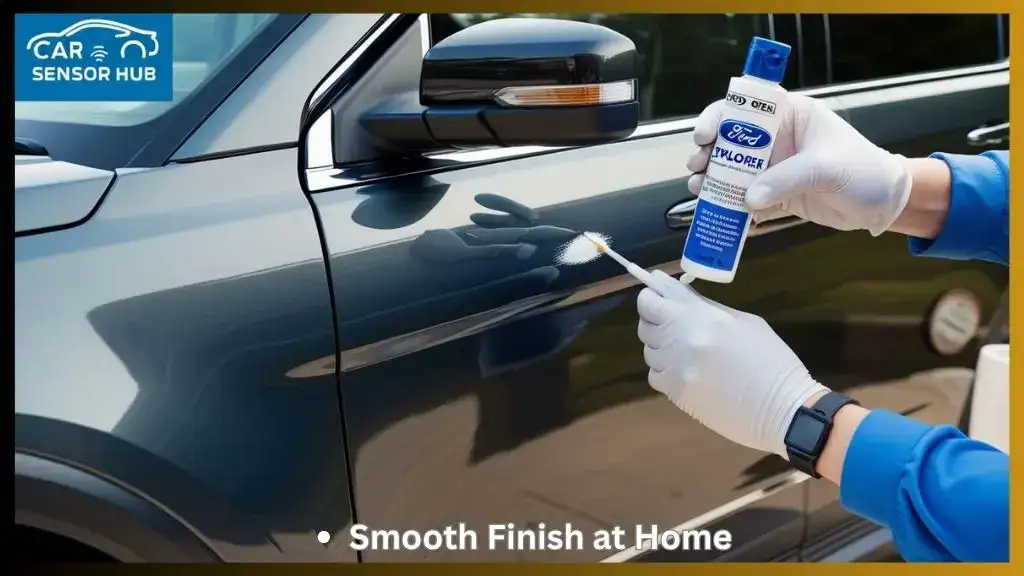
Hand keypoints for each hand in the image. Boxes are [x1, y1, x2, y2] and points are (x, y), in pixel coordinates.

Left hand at [637, 270, 828, 457]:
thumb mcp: (745, 322)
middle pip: (646, 321)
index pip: (659, 296)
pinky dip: (665, 371)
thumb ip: (708, 309)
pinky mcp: (675, 392)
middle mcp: (683, 338)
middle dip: (654, 317)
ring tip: (685, 350)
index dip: (653, 291)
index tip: (653, 289)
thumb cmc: (772, 361)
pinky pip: (655, 375)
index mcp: (703, 316)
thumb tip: (682, 299)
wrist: (783, 407)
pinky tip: (686, 371)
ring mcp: (676, 367)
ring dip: (661, 346)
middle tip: (669, 321)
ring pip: (649, 349)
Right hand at [687, 94, 912, 235]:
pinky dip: (727, 203)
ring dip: (711, 178)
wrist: (883, 204)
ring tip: (700, 189)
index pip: (745, 107)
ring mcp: (772, 166)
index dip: (718, 117)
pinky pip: (742, 196)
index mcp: (789, 116)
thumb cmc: (863, 171)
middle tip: (697, 166)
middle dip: (707, 151)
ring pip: (730, 168)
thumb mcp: (826, 169)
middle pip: (728, 138)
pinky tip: (716, 209)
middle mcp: (775, 138)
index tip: (704, 136)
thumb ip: (785, 180)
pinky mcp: (773, 192)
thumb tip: (747, 198)